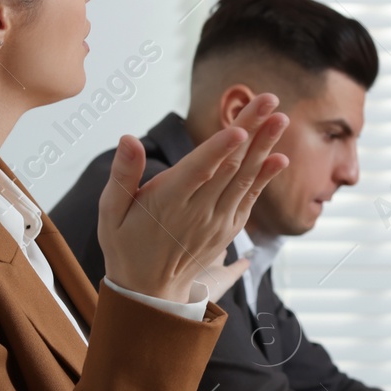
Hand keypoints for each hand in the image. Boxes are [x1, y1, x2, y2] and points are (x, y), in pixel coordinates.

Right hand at [98, 93, 288, 303]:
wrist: (149, 291)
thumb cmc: (125, 244)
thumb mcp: (110, 212)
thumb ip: (122, 175)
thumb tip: (128, 139)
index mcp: (168, 204)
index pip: (198, 172)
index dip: (219, 150)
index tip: (239, 130)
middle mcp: (198, 212)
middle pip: (228, 165)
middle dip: (251, 130)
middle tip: (269, 99)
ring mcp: (217, 221)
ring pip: (244, 178)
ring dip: (264, 146)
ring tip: (280, 118)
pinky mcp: (228, 228)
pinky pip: (249, 198)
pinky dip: (265, 177)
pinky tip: (280, 158)